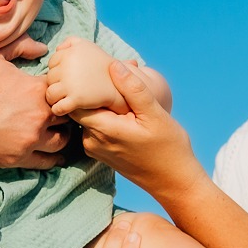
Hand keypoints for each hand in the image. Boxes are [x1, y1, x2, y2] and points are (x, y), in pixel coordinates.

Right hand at [0, 52, 66, 169]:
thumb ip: (19, 47)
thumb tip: (42, 48)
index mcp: (35, 88)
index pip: (63, 88)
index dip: (60, 87)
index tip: (53, 89)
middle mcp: (38, 116)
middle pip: (67, 114)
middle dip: (64, 110)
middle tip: (59, 110)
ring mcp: (29, 140)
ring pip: (62, 140)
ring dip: (61, 134)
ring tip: (57, 130)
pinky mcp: (17, 159)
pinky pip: (46, 162)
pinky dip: (53, 158)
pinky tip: (53, 154)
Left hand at [45, 37, 127, 116]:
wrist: (120, 83)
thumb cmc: (102, 65)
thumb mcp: (87, 46)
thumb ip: (70, 42)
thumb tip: (57, 49)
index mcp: (69, 53)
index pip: (51, 64)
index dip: (58, 71)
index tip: (66, 76)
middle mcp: (67, 66)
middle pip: (49, 79)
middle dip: (56, 84)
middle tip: (66, 89)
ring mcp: (70, 84)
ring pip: (50, 94)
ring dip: (54, 98)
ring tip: (63, 99)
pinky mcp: (76, 99)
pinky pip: (57, 108)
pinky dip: (58, 110)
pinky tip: (65, 109)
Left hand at [72, 61, 204, 197]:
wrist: (173, 182)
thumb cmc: (168, 148)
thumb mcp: (155, 115)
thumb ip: (134, 90)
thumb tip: (114, 65)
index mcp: (102, 129)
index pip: (73, 101)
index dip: (79, 84)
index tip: (92, 71)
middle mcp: (92, 140)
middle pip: (78, 108)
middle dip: (88, 91)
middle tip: (105, 75)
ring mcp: (95, 148)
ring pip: (86, 117)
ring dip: (98, 104)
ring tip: (115, 90)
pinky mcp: (100, 153)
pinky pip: (94, 128)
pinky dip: (102, 117)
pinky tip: (120, 109)